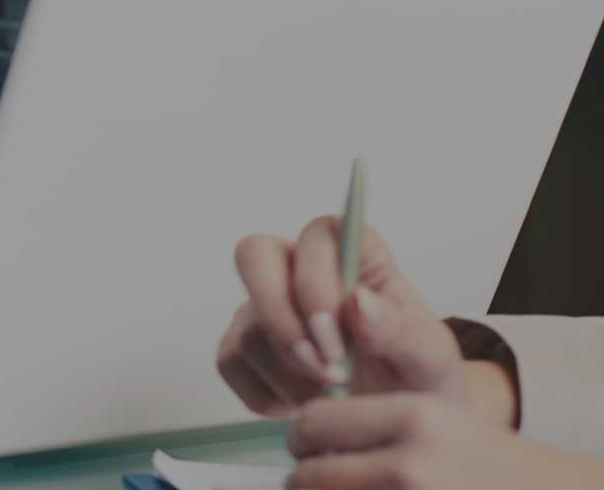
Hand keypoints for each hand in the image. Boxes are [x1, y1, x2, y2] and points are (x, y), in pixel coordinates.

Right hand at [218, 217, 475, 417]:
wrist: (392, 424)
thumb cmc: (415, 380)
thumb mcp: (430, 359)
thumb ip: (400, 329)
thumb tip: (358, 301)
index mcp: (353, 256)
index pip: (318, 236)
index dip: (316, 280)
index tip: (339, 337)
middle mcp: (297, 271)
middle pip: (254, 257)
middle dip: (282, 320)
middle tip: (322, 369)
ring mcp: (262, 309)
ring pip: (249, 327)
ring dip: (290, 373)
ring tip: (332, 397)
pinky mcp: (239, 348)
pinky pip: (231, 363)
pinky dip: (267, 395)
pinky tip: (304, 405)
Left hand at [285, 394, 601, 489]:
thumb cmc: (478, 458)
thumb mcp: (431, 418)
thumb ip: (366, 421)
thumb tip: (297, 438)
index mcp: (414, 418)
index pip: (311, 423)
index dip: (304, 438)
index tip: (311, 446)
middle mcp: (409, 467)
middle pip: (306, 476)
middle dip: (306, 478)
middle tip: (322, 477)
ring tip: (350, 486)